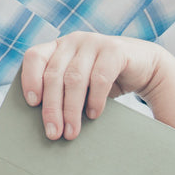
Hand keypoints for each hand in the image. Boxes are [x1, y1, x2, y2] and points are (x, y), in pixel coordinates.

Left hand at [20, 32, 163, 139]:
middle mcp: (73, 41)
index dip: (30, 78)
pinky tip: (93, 115)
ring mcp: (94, 42)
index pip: (34, 57)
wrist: (144, 67)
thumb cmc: (103, 80)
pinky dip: (95, 100)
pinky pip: (100, 77)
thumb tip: (45, 124)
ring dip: (71, 109)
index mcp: (58, 46)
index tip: (31, 103)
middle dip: (52, 107)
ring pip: (75, 78)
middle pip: (54, 75)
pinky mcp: (115, 50)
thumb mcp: (79, 83)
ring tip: (71, 132)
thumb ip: (61, 91)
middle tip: (53, 133)